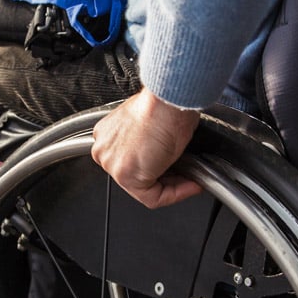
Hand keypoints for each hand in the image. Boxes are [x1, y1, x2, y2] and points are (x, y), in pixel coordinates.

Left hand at [91, 88, 202, 208]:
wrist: (167, 100)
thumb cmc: (164, 104)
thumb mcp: (153, 123)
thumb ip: (150, 141)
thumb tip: (165, 151)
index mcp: (107, 134)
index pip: (132, 161)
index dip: (159, 168)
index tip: (178, 168)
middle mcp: (105, 150)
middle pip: (137, 176)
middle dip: (167, 178)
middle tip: (188, 176)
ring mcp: (113, 164)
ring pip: (144, 189)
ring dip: (174, 186)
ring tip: (192, 180)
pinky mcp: (127, 176)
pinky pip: (153, 198)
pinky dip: (176, 194)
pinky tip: (191, 184)